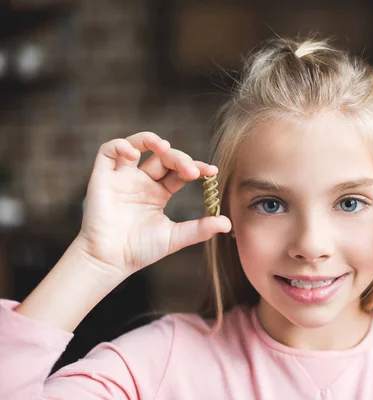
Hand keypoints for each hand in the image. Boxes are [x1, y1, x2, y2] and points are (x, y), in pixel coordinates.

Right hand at [76, 131, 230, 278]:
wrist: (110, 262)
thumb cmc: (139, 251)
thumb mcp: (175, 238)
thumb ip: (199, 229)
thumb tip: (227, 223)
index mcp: (158, 193)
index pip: (179, 171)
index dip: (194, 167)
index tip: (211, 171)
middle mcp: (141, 182)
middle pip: (162, 157)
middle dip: (179, 158)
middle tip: (191, 171)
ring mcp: (122, 178)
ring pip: (136, 145)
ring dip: (150, 140)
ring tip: (164, 147)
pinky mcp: (102, 177)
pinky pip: (108, 152)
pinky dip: (121, 146)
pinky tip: (135, 154)